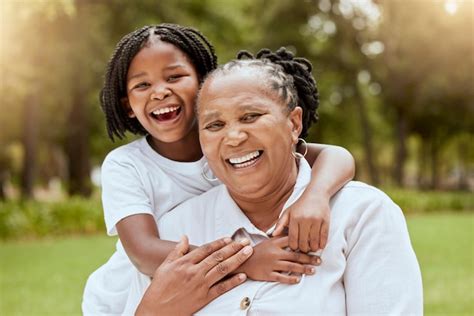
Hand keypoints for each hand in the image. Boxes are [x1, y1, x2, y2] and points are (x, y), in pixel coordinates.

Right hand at [136, 236, 252, 315]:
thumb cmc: (158, 289)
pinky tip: (243, 276)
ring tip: (248, 252)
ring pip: (222, 269)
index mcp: (184, 263)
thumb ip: (177, 251)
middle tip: (245, 242)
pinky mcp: (203, 298)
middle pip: (218, 257)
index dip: (219, 243)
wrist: (155, 311)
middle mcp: (194, 272)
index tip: (229, 238)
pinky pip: (221, 288)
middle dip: (233, 248)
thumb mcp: (165, 266)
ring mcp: (200, 285)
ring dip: (237, 259)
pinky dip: (233, 282)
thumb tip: (185, 237)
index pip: (206, 249)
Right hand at [237, 236, 319, 283]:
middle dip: (309, 258)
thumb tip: (295, 235)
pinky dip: (290, 279)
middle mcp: (274, 253)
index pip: (292, 241)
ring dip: (303, 269)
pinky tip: (298, 279)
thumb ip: (280, 239)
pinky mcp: (267, 274)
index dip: (304, 243)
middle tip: (319, 261)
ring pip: (291, 267)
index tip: (314, 246)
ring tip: (312, 271)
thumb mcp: (268, 242)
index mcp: (274, 243)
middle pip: (295, 256)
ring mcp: (271, 264)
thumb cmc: (257, 251)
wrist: (242, 261)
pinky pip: (281, 277)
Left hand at [273, 192, 329, 252]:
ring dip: (312, 248)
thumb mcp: (288, 212)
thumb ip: (280, 224)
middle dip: (303, 249)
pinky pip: (324, 237)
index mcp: (295, 218)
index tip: (294, 248)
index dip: (293, 247)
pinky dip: (322, 244)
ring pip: (314, 242)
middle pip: (303, 242)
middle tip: (303, 250)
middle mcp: (305, 220)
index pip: (292, 239)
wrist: (316, 194)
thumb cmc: (300, 205)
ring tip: (311, 248)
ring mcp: (316, 221)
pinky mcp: (326, 221)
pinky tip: (319, 245)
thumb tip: (273, 235)